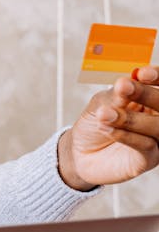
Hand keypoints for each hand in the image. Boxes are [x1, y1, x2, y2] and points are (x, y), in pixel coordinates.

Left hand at [58, 66, 158, 189]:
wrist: (80, 153)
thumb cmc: (95, 123)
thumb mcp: (102, 103)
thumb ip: (116, 95)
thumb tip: (126, 83)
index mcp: (148, 98)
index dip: (157, 77)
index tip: (142, 74)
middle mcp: (157, 117)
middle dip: (146, 94)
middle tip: (123, 87)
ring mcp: (156, 138)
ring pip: (157, 126)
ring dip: (130, 118)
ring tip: (103, 114)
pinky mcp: (150, 158)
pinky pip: (146, 145)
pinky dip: (126, 135)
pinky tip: (107, 128)